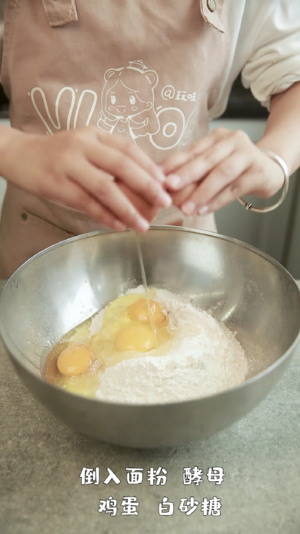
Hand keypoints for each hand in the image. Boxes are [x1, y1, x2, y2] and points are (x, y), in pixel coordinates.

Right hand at [1, 126, 170, 231]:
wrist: (18, 154)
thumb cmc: (57, 154)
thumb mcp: (84, 145)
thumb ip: (108, 157)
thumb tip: (143, 180)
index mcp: (93, 134)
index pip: (128, 148)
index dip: (149, 166)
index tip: (166, 183)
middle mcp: (82, 146)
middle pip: (121, 165)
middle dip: (146, 186)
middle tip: (164, 202)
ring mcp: (68, 165)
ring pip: (104, 187)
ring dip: (127, 208)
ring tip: (143, 224)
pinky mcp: (56, 185)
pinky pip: (85, 203)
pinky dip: (104, 215)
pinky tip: (119, 225)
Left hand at [162, 128, 284, 215]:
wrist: (270, 169)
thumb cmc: (236, 168)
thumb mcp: (214, 163)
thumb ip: (193, 170)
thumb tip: (161, 183)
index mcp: (216, 137)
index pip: (192, 150)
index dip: (173, 163)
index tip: (157, 176)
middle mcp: (232, 141)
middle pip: (206, 159)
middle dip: (185, 174)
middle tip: (168, 187)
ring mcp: (247, 155)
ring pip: (222, 173)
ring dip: (202, 192)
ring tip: (186, 208)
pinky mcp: (258, 172)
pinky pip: (234, 188)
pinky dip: (217, 200)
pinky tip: (204, 210)